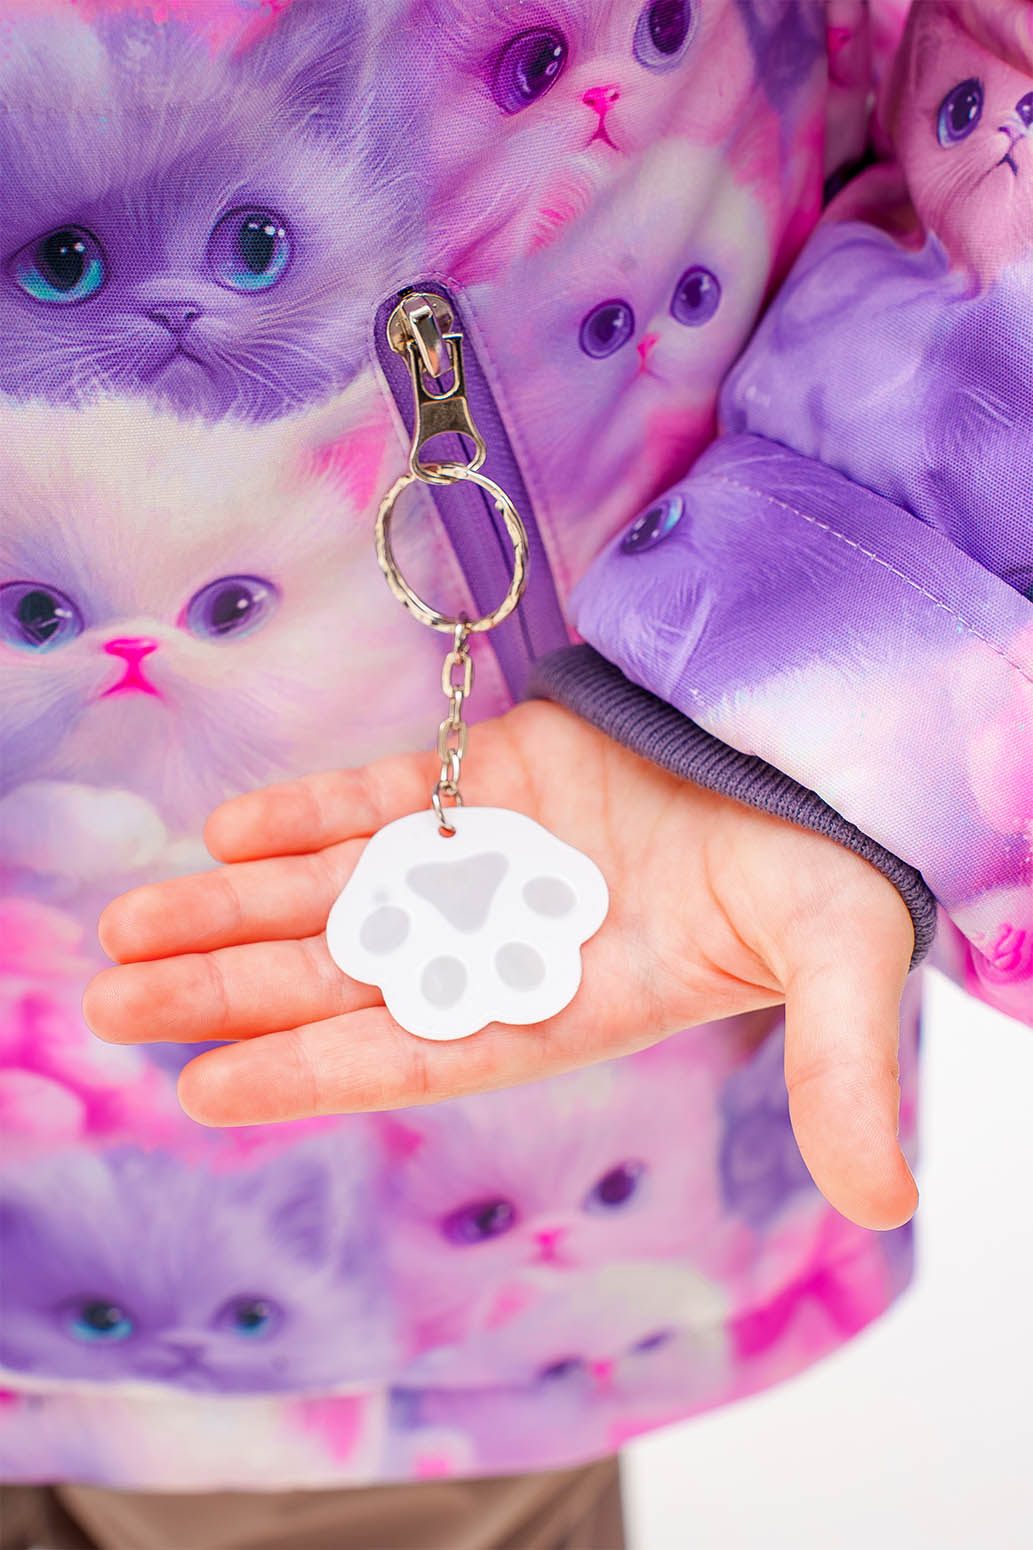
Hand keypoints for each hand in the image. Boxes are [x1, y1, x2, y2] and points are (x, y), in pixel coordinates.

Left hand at [84, 701, 917, 1229]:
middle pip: (345, 976)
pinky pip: (381, 798)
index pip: (422, 1052)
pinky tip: (225, 832)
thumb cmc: (827, 866)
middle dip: (231, 992)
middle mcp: (507, 938)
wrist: (818, 749)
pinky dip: (304, 814)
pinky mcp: (491, 775)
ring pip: (337, 889)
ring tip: (127, 931)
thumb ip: (839, 1072)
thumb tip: (885, 1198)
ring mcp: (490, 853)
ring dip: (233, 907)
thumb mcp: (839, 967)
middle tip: (112, 1011)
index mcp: (570, 1004)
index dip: (315, 1071)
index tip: (207, 1092)